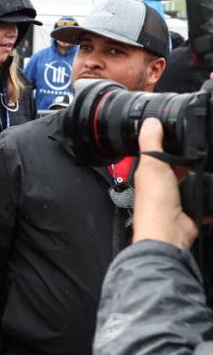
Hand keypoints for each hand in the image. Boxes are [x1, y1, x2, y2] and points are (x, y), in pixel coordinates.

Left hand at [133, 118, 197, 247]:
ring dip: (200, 174)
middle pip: (179, 166)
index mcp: (149, 174)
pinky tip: (212, 186)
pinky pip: (204, 196)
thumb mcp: (152, 165)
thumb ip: (151, 143)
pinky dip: (209, 192)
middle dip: (190, 159)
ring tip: (209, 163)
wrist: (168, 232)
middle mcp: (162, 186)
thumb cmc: (155, 203)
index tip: (181, 133)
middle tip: (201, 148)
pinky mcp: (191, 208)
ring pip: (193, 180)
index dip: (170, 144)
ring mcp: (177, 197)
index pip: (160, 154)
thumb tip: (150, 122)